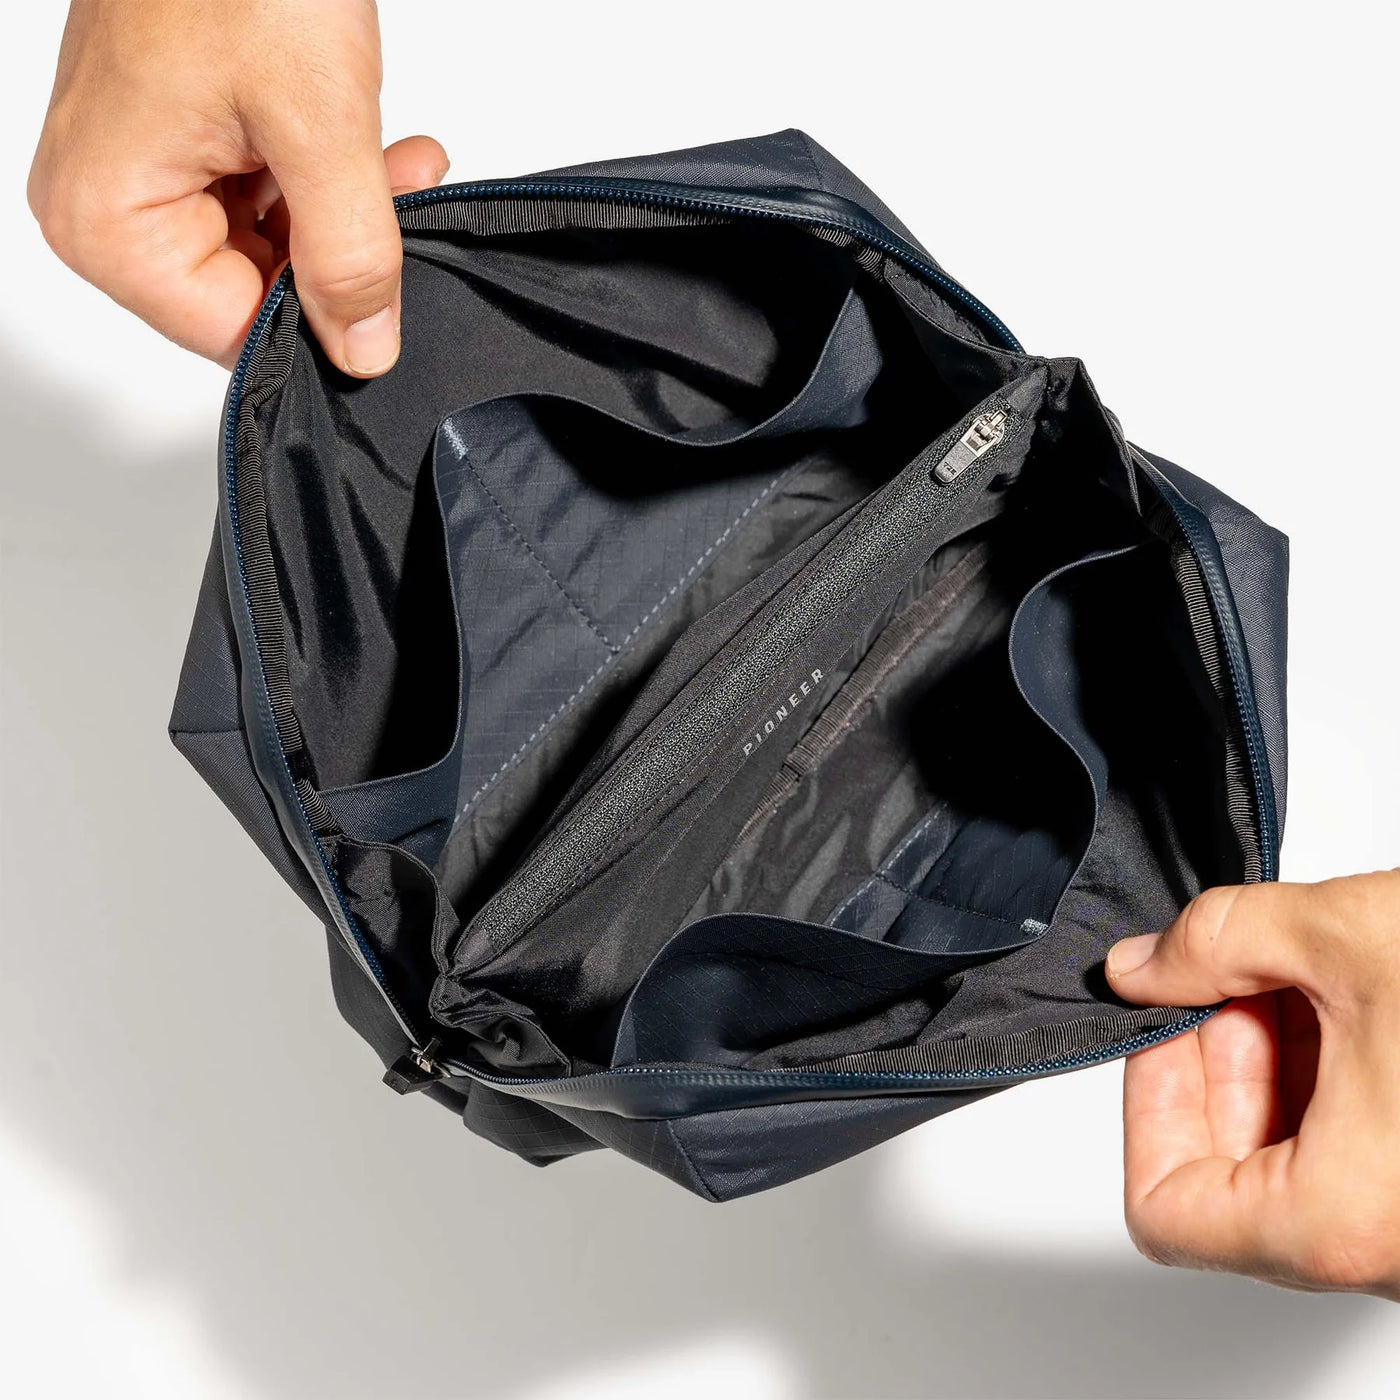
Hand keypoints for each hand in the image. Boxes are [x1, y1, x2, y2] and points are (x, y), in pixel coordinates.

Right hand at [28, 0, 446, 373]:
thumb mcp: (318, 125)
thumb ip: (349, 255)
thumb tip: (363, 352)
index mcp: (106, 219)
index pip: (229, 333)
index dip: (318, 319)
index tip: (383, 282)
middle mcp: (108, 205)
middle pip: (251, 293)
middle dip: (340, 255)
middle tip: (397, 201)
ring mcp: (144, 168)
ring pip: (273, 249)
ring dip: (347, 214)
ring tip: (393, 159)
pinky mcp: (183, 138)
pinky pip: (268, 198)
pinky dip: (328, 179)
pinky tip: (375, 144)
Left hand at [1107, 871, 1399, 1299]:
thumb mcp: (1344, 937)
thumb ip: (1214, 942)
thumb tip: (1142, 964)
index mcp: (1338, 1221)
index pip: (1164, 1212)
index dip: (1145, 1103)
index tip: (1161, 1025)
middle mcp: (1385, 1251)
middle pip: (1231, 1177)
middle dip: (1218, 1058)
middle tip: (1236, 978)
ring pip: (1299, 1162)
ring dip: (1280, 1059)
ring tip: (1305, 975)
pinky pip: (1359, 1154)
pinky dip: (1337, 1077)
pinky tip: (1353, 1002)